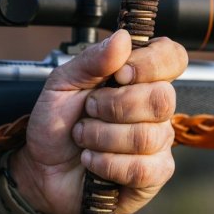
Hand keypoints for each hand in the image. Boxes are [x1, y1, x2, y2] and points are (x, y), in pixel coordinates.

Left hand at [10, 30, 187, 213]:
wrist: (41, 169)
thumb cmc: (56, 124)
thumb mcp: (63, 83)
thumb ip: (92, 59)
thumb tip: (123, 38)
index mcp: (139, 78)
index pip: (172, 57)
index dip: (151, 64)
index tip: (120, 74)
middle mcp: (155, 108)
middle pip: (162, 98)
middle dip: (115, 106)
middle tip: (89, 110)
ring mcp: (158, 142)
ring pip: (147, 136)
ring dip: (102, 137)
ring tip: (84, 137)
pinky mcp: (153, 175)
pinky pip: (143, 169)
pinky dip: (107, 164)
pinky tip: (93, 161)